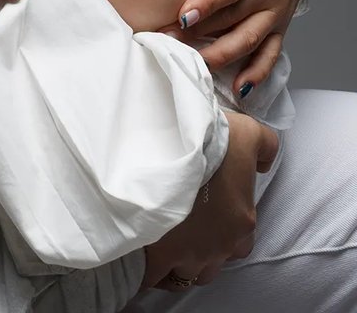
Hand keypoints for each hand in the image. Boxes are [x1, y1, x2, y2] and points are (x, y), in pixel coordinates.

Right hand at [142, 111, 277, 289]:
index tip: (208, 208)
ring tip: (168, 243)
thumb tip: (265, 162)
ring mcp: (190, 256)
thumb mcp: (247, 133)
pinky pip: (158, 279)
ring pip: (190, 274)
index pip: (242, 238)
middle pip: (217, 262)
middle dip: (206, 251)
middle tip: (189, 227)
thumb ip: (264, 147)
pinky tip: (149, 255)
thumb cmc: (207, 143)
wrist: (166, 151)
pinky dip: (155, 272)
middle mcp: (220, 246)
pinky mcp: (160, 260)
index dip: (225, 225)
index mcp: (242, 221)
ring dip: (183, 263)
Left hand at [175, 0, 314, 91]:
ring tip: (191, 63)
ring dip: (219, 55)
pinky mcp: (279, 26)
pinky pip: (270, 54)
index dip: (207, 4)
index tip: (183, 17)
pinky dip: (256, 73)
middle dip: (199, 33)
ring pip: (248, 40)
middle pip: (233, 18)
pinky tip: (239, 89)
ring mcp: (275, 12)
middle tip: (166, 40)